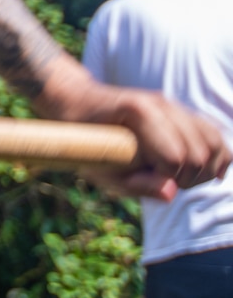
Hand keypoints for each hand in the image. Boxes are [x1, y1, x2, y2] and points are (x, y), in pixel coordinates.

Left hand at [43, 75, 230, 199]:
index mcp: (138, 111)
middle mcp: (161, 103)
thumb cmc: (85, 141)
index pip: (175, 157)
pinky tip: (207, 173)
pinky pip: (215, 135)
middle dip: (187, 178)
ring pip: (215, 142)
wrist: (77, 104)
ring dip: (205, 170)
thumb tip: (172, 194)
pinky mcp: (182, 111)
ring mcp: (173, 104)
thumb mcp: (100, 170)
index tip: (141, 180)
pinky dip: (219, 157)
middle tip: (160, 182)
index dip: (165, 178)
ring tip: (180, 178)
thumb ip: (135, 184)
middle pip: (199, 153)